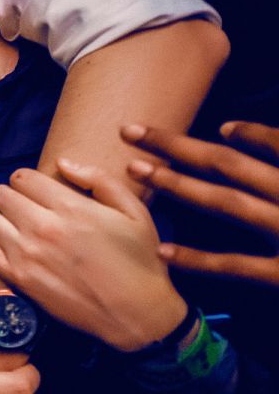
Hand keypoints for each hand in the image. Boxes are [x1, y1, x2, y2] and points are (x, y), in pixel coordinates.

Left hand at [0, 162, 186, 350]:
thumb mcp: (133, 211)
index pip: (22, 177)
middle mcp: (43, 227)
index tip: (36, 190)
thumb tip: (62, 162)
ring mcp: (27, 254)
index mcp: (70, 207)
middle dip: (11, 196)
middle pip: (0, 194)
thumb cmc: (139, 260)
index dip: (28, 181)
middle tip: (25, 207)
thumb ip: (97, 180)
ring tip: (14, 225)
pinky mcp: (19, 278)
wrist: (137, 314)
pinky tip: (7, 245)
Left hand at [124, 121, 278, 285]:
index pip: (264, 144)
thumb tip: (228, 129)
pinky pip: (236, 265)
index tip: (195, 128)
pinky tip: (162, 251)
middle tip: (128, 131)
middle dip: (175, 147)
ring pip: (226, 203)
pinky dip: (200, 258)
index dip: (231, 135)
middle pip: (227, 165)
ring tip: (134, 170)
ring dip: (178, 186)